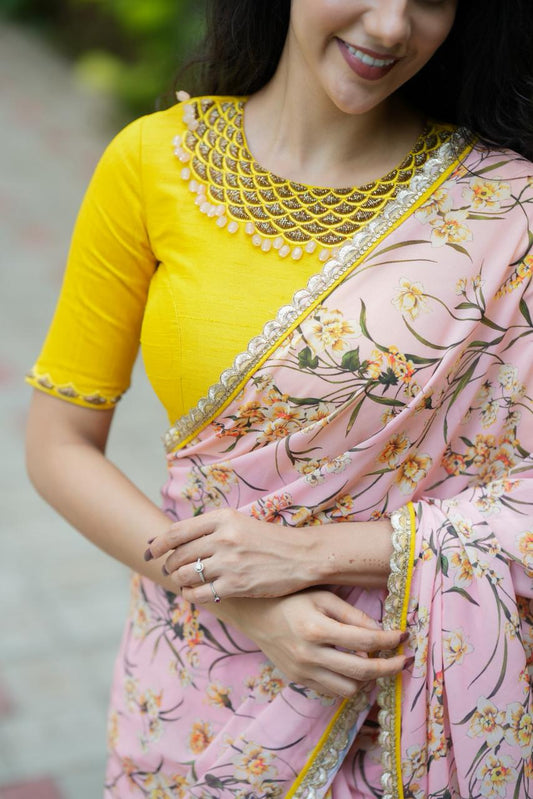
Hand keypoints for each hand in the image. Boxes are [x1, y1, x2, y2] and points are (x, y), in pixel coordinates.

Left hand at [145, 508, 317, 601]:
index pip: (177, 531)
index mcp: (223, 518)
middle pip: (179, 554)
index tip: (150, 551)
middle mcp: (223, 538)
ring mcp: (229, 562)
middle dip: (169, 564)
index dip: (158, 543)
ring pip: (186, 575)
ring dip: (179, 580)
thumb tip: (175, 539)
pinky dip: (191, 595)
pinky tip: (192, 594)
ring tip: (182, 581)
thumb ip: (210, 528)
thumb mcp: (240, 522)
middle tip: (169, 569)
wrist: (302, 556)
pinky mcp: (236, 585)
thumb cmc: (270, 539)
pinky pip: (201, 593)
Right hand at [237, 590, 408, 697]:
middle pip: (362, 671)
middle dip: (389, 667)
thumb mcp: (322, 597)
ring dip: (367, 677)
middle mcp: (309, 655)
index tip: (404, 636)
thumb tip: (381, 633)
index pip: (364, 640)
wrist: (255, 614)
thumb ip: (352, 615)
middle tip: (404, 659)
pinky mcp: (298, 681)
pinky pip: (332, 691)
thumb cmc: (292, 599)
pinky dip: (347, 682)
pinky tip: (351, 666)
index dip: (389, 640)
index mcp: (316, 628)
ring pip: (349, 688)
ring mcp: (302, 672)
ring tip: (374, 661)